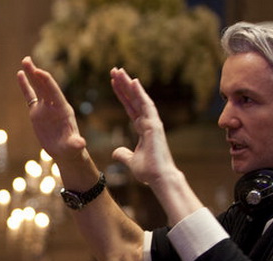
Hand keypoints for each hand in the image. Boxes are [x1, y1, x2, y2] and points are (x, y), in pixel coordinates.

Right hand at [16, 56, 87, 163]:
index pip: (54, 92)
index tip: (38, 72)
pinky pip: (30, 96)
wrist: (65, 151)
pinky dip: (25, 85)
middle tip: (28, 60)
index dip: (46, 82)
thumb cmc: (71, 149)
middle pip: (45, 86)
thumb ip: (76, 143)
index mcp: (63, 110)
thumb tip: (81, 144)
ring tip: (25, 60)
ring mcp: (45, 108)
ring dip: (32, 74)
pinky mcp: (37, 112)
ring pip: (37, 87)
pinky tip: (20, 74)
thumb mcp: (74, 146)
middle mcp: (53, 105)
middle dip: (37, 73)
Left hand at [108, 68, 176, 186]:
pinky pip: (147, 105)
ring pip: (139, 98)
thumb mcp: (131, 161)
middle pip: (134, 99)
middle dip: (124, 84)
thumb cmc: (149, 171)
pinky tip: (133, 81)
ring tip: (119, 71)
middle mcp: (149, 122)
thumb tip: (116, 152)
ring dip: (129, 84)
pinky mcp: (155, 125)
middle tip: (114, 70)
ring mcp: (153, 122)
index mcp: (143, 128)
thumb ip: (123, 154)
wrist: (159, 178)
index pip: (130, 107)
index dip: (122, 95)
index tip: (113, 83)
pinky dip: (140, 93)